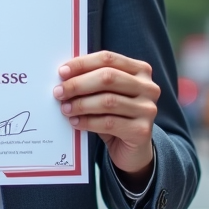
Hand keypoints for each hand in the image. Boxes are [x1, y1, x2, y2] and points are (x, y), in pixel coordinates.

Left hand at [53, 51, 159, 186]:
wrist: (133, 149)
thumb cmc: (116, 115)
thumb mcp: (107, 93)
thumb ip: (93, 81)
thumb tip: (64, 76)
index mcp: (140, 70)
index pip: (108, 59)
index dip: (82, 63)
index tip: (62, 72)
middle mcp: (148, 87)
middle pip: (108, 77)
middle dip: (79, 84)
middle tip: (59, 92)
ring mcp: (148, 109)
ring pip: (108, 101)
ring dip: (81, 104)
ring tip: (65, 108)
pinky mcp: (142, 130)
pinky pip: (109, 123)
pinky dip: (88, 121)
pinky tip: (75, 122)